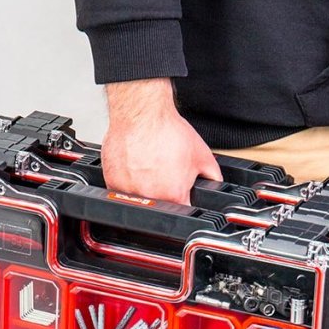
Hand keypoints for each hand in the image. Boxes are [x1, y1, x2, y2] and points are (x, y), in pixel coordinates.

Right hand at [102, 78, 221, 204]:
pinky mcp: (112, 182)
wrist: (141, 113)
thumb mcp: (203, 156)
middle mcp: (149, 197)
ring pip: (138, 199)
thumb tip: (216, 187)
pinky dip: (127, 180)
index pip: (181, 214)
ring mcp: (127, 192)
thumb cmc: (167, 131)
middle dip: (164, 193)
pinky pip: (120, 189)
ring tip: (149, 167)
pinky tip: (135, 164)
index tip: (180, 195)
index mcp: (173, 196)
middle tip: (163, 173)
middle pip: (159, 207)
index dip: (182, 204)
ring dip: (144, 187)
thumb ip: (212, 178)